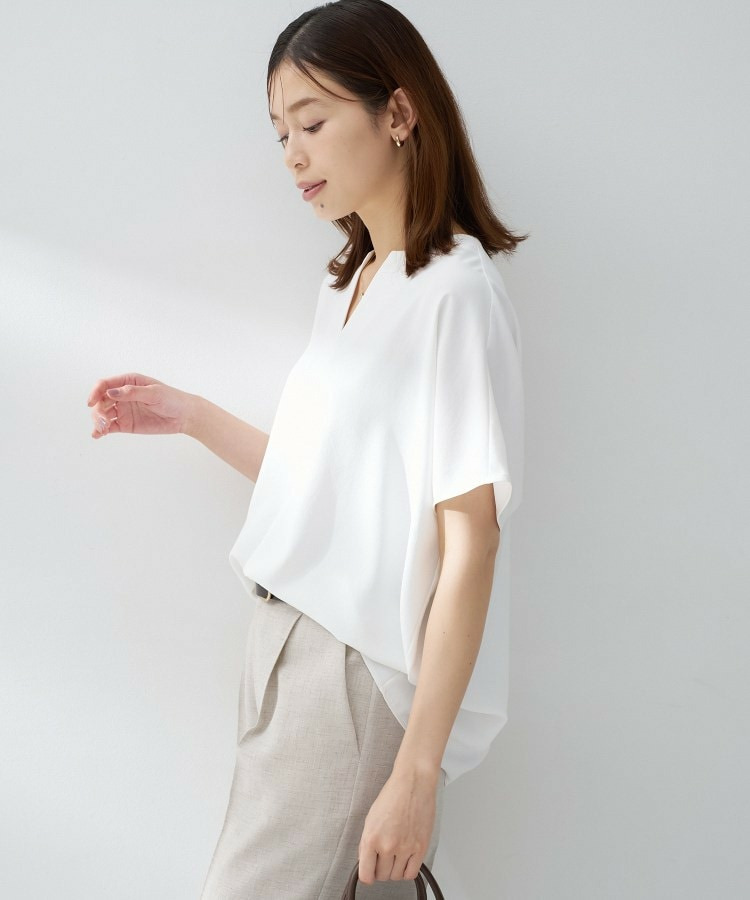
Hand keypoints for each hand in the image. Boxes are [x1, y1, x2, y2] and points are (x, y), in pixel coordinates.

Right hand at [86, 373, 197, 438]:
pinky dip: (101, 430)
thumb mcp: (154, 393)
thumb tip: (111, 392)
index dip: (95, 392)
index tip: (91, 402)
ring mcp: (123, 410)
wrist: (184, 416)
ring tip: (102, 429)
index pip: (105, 385)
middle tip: (103, 421)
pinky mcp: (126, 424)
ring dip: (98, 421)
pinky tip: (97, 434)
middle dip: (98, 410)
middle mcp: (122, 395)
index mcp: (128, 382)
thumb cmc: (172, 399)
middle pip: (101, 401)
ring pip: (103, 414)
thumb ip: (133, 392)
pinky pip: (110, 427)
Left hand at [357, 766, 439, 885]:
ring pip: (396, 876)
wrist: (413, 783)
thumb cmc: (393, 795)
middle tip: (383, 858)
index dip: (367, 875)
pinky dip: (407, 871)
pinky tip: (405, 860)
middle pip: (382, 876)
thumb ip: (367, 842)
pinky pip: (412, 873)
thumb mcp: (371, 818)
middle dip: (381, 869)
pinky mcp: (420, 847)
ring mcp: (405, 848)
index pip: (366, 874)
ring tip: (395, 856)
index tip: (369, 873)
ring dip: (394, 869)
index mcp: (371, 838)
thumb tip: (366, 860)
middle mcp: (388, 845)